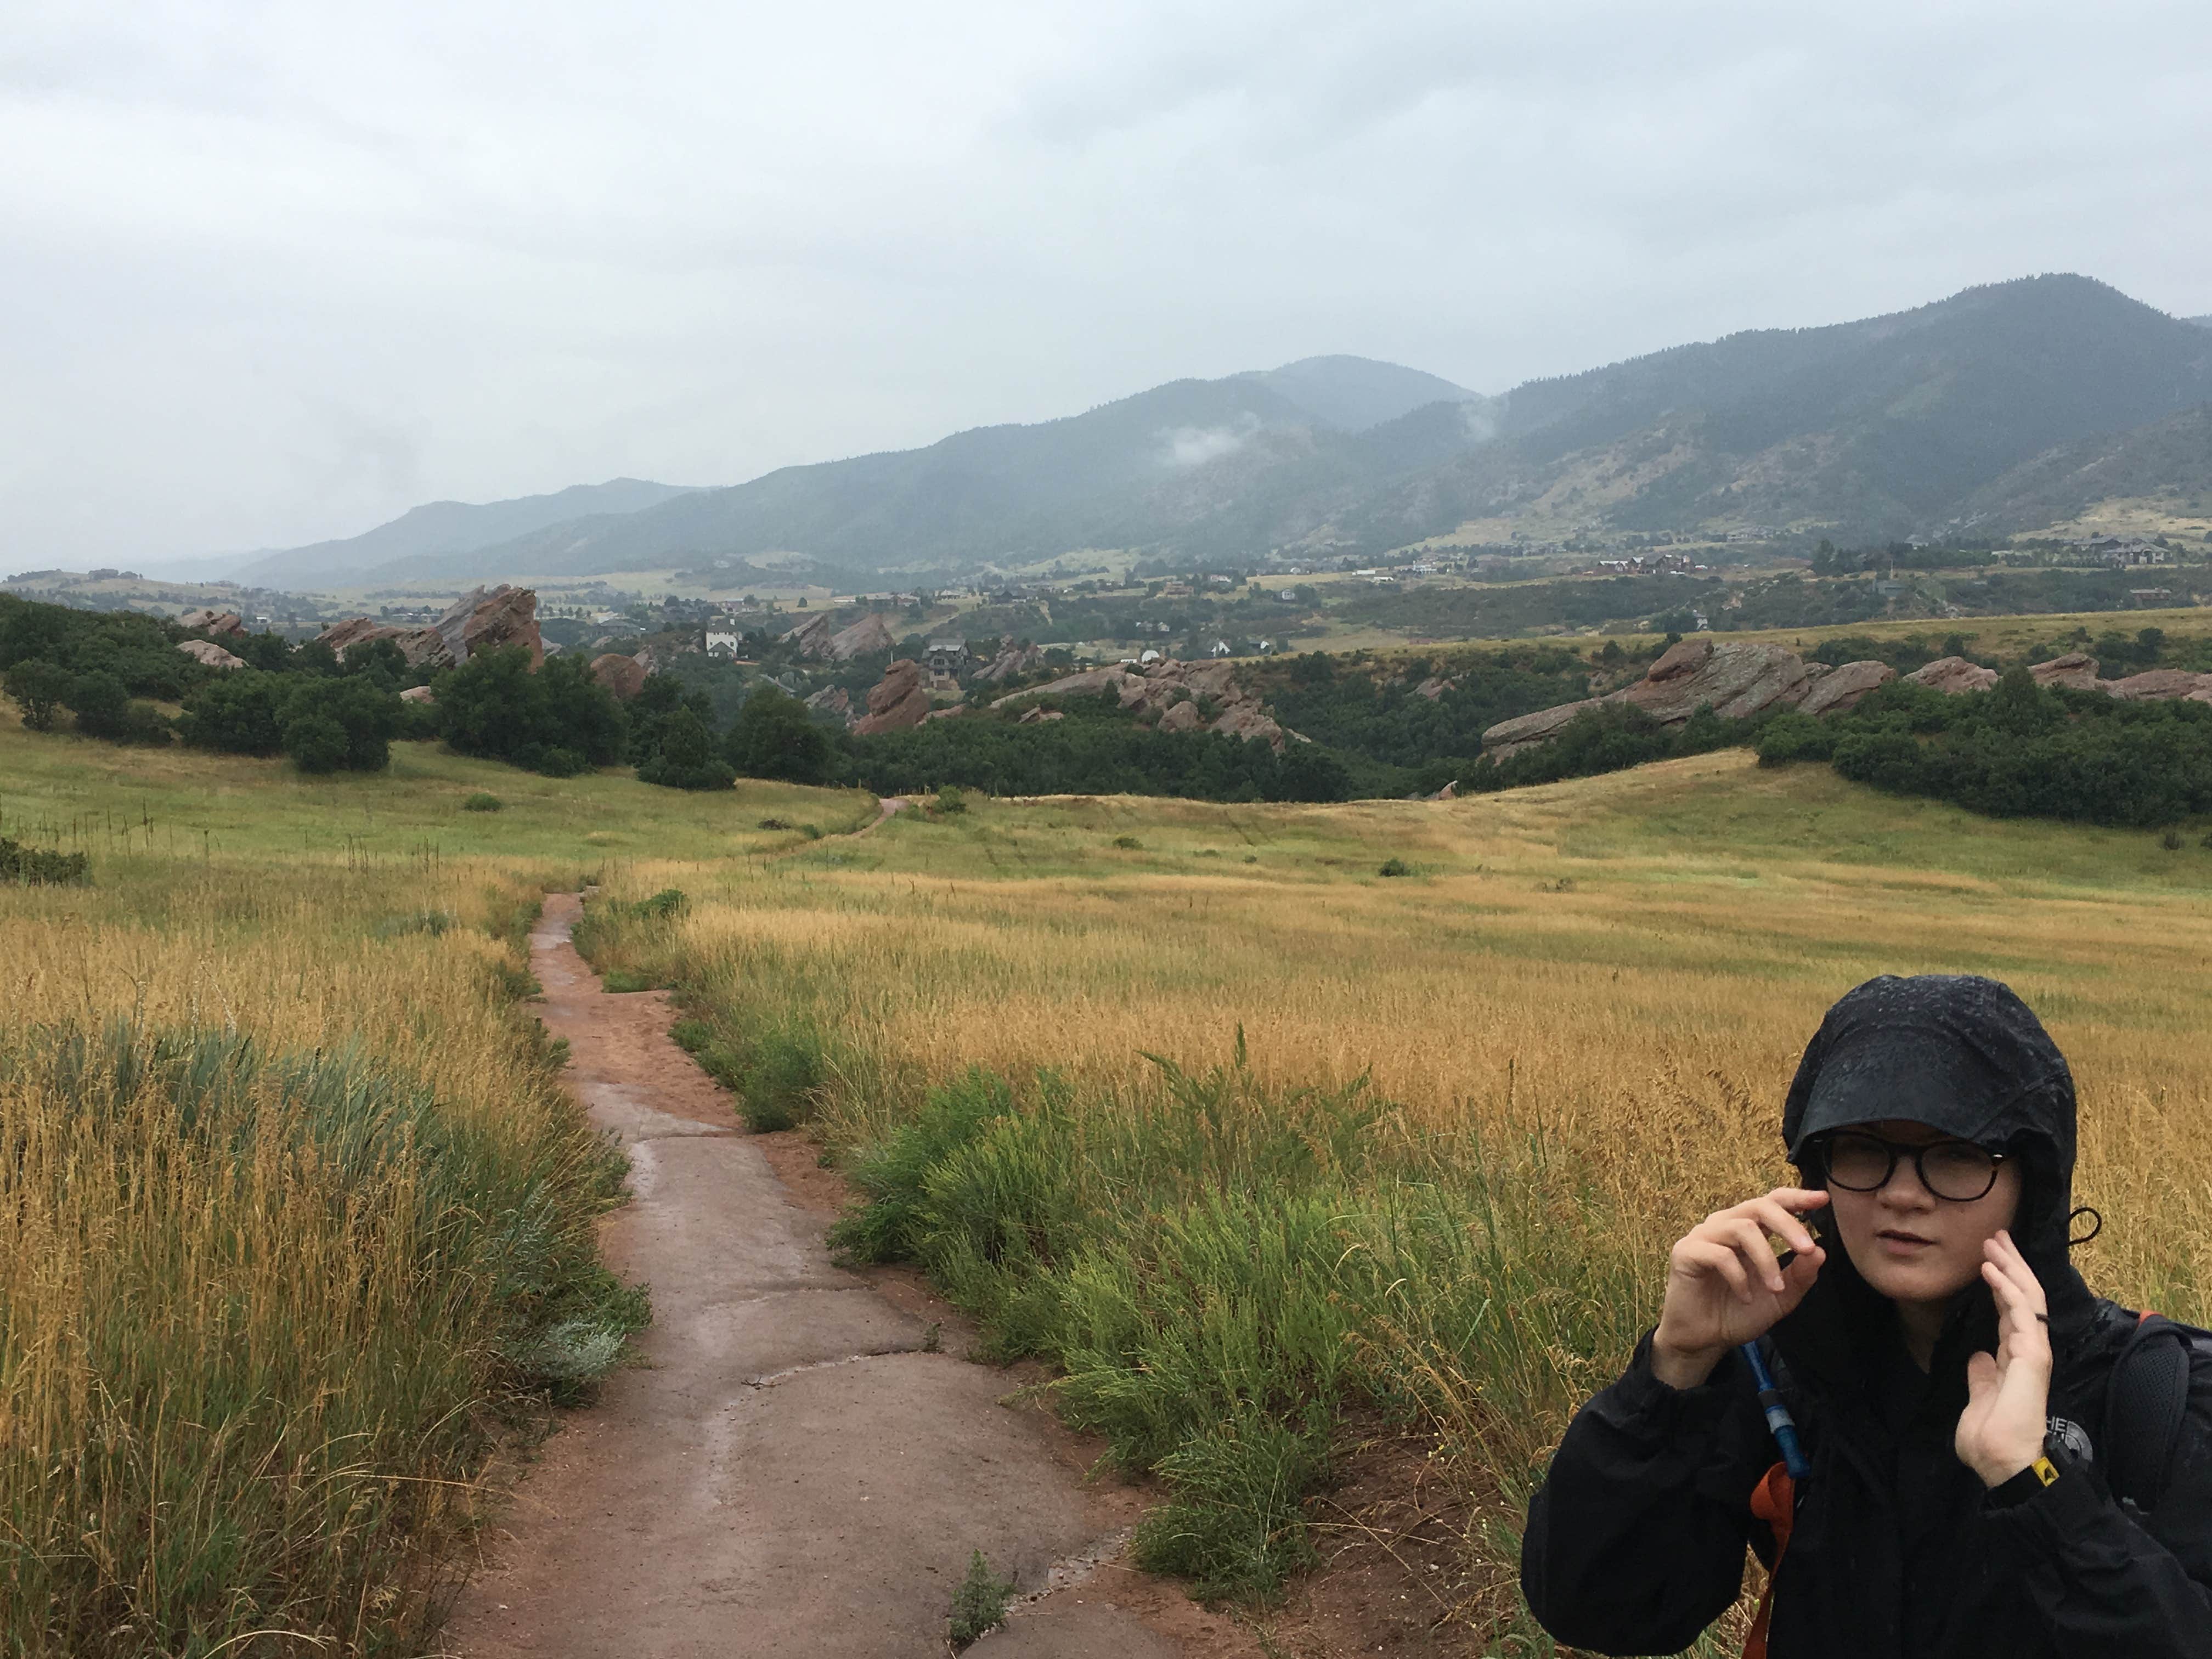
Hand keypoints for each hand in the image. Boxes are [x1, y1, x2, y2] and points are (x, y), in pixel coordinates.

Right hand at [1650, 1188, 1828, 1389]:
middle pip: (1759, 1206)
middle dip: (1788, 1225)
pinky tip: (1745, 1297)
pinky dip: (1740, 1278)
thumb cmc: (1739, 1312)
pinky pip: (1720, 1254)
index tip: (1822, 1199)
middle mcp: (1725, 1225)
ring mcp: (1703, 1236)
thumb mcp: (1781, 1297)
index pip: (1771, 1203)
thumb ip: (1800, 1275)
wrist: (1705, 1339)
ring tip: (1776, 1289)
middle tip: (1807, 1249)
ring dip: (1766, 1259)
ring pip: (1742, 1228)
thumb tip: (1820, 1251)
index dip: (1796, 1197)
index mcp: (1747, 1230)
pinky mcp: (1686, 1253)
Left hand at [1958, 1230, 2052, 1486]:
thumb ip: (1982, 1377)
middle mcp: (2027, 1350)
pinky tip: (1990, 1269)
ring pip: (2027, 1297)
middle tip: (1996, 1238)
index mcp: (2015, 1359)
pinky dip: (2006, 1287)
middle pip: (2022, 1298)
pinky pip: (2020, 1312)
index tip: (1989, 1261)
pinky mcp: (2032, 1355)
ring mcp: (2033, 1351)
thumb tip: (1980, 1357)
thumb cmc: (1990, 1439)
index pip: (2010, 1312)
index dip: (2001, 1285)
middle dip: (2010, 1265)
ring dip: (2010, 1267)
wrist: (2003, 1463)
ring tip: (1993, 1243)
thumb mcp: (1979, 1399)